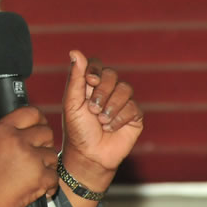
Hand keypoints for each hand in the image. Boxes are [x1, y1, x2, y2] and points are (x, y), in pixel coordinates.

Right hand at [0, 106, 57, 206]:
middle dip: (43, 143)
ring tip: (31, 172)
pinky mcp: (40, 177)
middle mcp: (17, 141)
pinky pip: (54, 176)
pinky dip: (48, 183)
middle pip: (46, 132)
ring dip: (46, 164)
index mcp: (3, 130)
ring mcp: (30, 158)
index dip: (38, 119)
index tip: (38, 125)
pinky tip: (36, 184)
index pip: (31, 113)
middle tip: (34, 153)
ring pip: (52, 154)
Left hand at [61, 50, 143, 188]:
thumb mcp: (72, 103)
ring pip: (125, 89)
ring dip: (111, 106)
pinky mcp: (134, 115)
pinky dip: (120, 118)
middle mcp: (107, 90)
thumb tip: (75, 51)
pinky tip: (110, 128)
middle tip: (92, 109)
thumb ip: (75, 78)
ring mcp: (121, 102)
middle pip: (111, 75)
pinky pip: (133, 107)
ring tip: (101, 120)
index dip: (95, 70)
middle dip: (101, 92)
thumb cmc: (77, 129)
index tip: (90, 82)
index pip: (96, 65)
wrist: (89, 154)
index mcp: (89, 85)